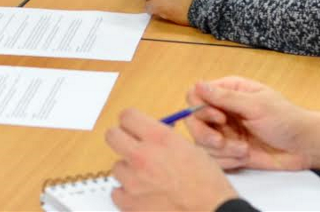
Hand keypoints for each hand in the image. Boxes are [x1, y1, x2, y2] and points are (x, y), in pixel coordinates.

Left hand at [105, 107, 238, 211]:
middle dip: (121, 139)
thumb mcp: (191, 149)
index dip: (130, 121)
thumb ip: (165, 137)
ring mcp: (134, 180)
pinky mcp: (130, 203)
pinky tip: (143, 194)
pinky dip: (127, 193)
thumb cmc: (208, 185)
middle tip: (131, 145)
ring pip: (117, 166)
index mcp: (160, 138)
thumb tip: (150, 132)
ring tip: (148, 178)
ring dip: (129, 170)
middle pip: (112, 136)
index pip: (127, 116)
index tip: (132, 126)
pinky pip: (117, 192)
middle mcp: (143, 156)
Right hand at [184, 77, 319, 173]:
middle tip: (222, 141)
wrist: (304, 147)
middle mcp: (221, 111)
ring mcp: (224, 132)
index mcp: (228, 91)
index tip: (219, 118)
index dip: (200, 108)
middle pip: (193, 121)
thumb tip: (197, 85)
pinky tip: (245, 158)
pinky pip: (214, 158)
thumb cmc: (286, 119)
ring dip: (222, 150)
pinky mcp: (229, 151)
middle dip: (206, 135)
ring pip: (201, 143)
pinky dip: (228, 161)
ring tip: (244, 151)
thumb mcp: (257, 105)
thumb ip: (226, 98)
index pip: (195, 95)